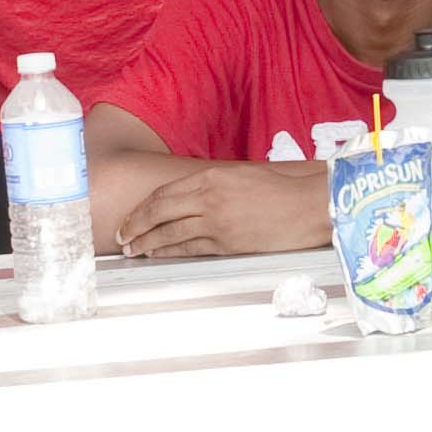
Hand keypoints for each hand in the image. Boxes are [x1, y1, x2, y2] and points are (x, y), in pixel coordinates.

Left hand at [119, 163, 329, 258]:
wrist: (310, 206)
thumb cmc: (283, 189)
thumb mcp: (243, 176)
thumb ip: (215, 185)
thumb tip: (193, 199)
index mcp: (212, 176)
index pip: (165, 193)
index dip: (143, 208)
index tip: (131, 217)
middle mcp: (209, 198)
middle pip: (159, 212)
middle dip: (135, 226)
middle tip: (122, 237)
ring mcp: (217, 222)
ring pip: (169, 233)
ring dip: (147, 243)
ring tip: (133, 250)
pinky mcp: (228, 243)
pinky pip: (190, 248)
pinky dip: (170, 251)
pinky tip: (158, 254)